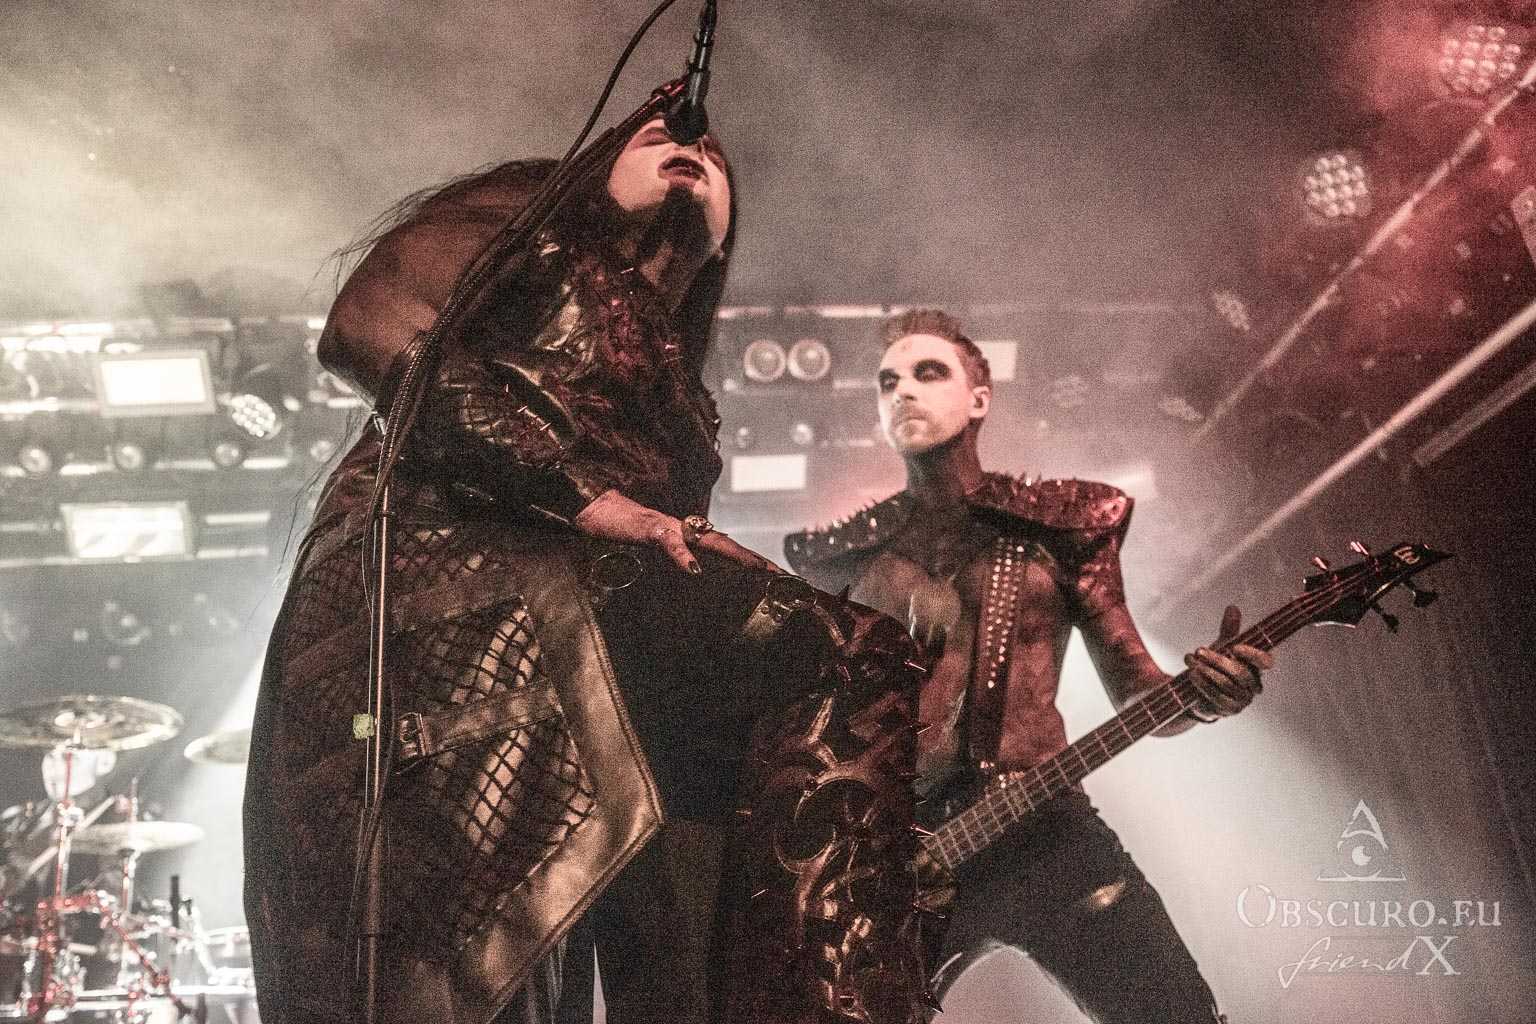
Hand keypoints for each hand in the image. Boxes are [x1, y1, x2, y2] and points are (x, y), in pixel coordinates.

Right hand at [571, 490, 776, 573]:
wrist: (593, 508)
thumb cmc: (621, 532)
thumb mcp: (649, 552)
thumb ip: (673, 559)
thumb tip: (694, 574)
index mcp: (687, 538)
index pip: (726, 551)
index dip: (753, 563)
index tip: (778, 578)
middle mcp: (685, 530)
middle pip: (729, 546)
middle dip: (758, 561)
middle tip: (784, 576)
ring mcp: (669, 528)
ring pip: (708, 541)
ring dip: (735, 555)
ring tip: (759, 569)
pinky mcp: (649, 530)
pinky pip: (669, 543)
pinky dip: (682, 556)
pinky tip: (694, 569)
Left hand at [1184, 605, 1272, 720]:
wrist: (1199, 691)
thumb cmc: (1215, 666)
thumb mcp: (1221, 647)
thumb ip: (1229, 630)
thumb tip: (1232, 607)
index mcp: (1256, 668)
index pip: (1266, 662)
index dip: (1254, 655)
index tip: (1235, 647)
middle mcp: (1253, 685)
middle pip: (1240, 673)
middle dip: (1218, 660)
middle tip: (1199, 650)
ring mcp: (1243, 700)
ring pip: (1226, 684)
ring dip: (1205, 670)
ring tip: (1190, 660)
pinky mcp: (1229, 710)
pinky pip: (1217, 696)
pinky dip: (1202, 684)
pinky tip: (1192, 674)